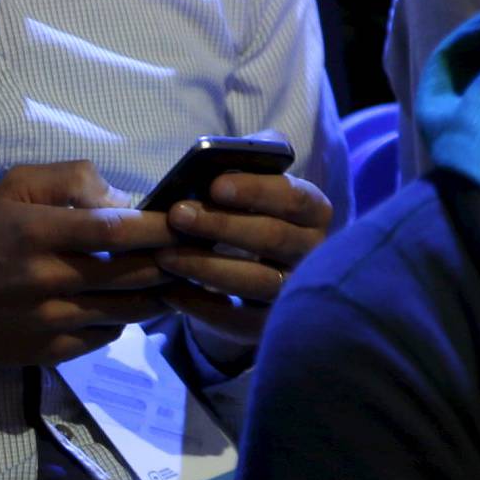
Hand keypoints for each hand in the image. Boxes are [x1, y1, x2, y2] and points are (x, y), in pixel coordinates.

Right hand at [0, 161, 175, 369]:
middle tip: (193, 249)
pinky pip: (107, 336)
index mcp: (40, 233)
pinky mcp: (51, 352)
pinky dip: (128, 319)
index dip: (159, 226)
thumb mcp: (17, 187)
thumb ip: (72, 179)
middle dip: (171, 260)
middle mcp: (48, 279)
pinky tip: (136, 302)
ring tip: (176, 276)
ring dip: (159, 293)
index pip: (116, 229)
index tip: (186, 220)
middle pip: (132, 272)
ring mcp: (51, 321)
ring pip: (128, 309)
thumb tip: (123, 200)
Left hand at [155, 167, 332, 351]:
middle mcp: (313, 252)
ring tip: (165, 254)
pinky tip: (170, 292)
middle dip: (221, 225)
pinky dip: (203, 307)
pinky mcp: (271, 325)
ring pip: (257, 282)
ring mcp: (294, 292)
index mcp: (315, 211)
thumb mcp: (256, 181)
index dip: (255, 190)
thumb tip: (221, 155)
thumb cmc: (250, 211)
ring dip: (207, 267)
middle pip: (273, 238)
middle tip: (177, 214)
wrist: (258, 265)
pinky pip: (239, 321)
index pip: (294, 197)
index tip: (214, 184)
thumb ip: (248, 160)